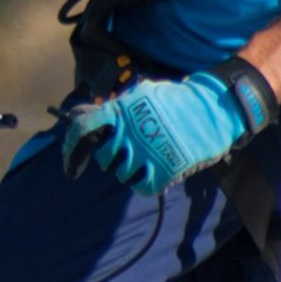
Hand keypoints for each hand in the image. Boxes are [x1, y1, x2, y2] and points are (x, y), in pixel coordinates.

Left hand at [61, 58, 275, 194]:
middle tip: (125, 154)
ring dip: (130, 171)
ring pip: (122, 174)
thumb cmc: (177, 100)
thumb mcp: (143, 95)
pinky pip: (141, 187)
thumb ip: (119, 108)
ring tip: (145, 162)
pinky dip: (144, 184)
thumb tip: (94, 120)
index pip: (83, 128)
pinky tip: (152, 175)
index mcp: (121, 111)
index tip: (69, 159)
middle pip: (104, 158)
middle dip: (111, 159)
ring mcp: (145, 152)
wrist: (211, 108)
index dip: (72, 145)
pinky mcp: (163, 169)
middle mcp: (129, 132)